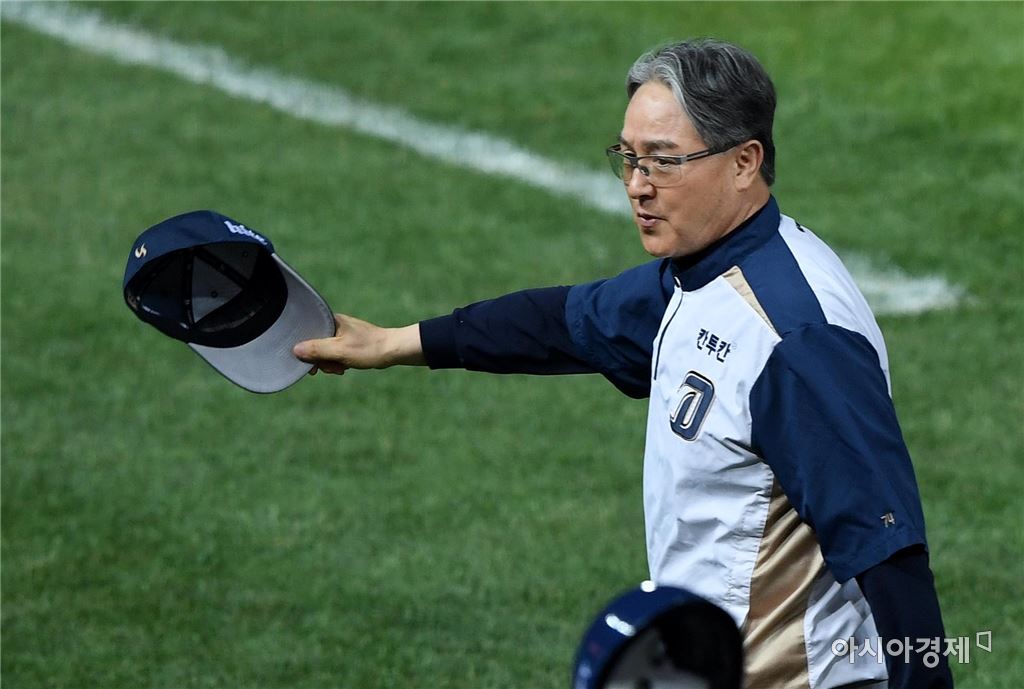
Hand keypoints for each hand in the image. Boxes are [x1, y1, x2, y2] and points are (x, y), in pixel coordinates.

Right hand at [292, 314, 424, 375]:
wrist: (394, 350)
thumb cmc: (368, 348)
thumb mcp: (339, 351)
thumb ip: (317, 349)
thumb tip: (295, 349)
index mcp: (331, 321)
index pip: (308, 333)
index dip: (306, 351)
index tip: (311, 365)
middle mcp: (335, 324)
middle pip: (316, 344)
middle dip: (322, 360)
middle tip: (331, 368)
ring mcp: (343, 334)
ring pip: (326, 351)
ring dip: (331, 363)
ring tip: (341, 368)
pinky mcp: (349, 342)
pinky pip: (336, 354)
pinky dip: (339, 362)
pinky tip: (345, 368)